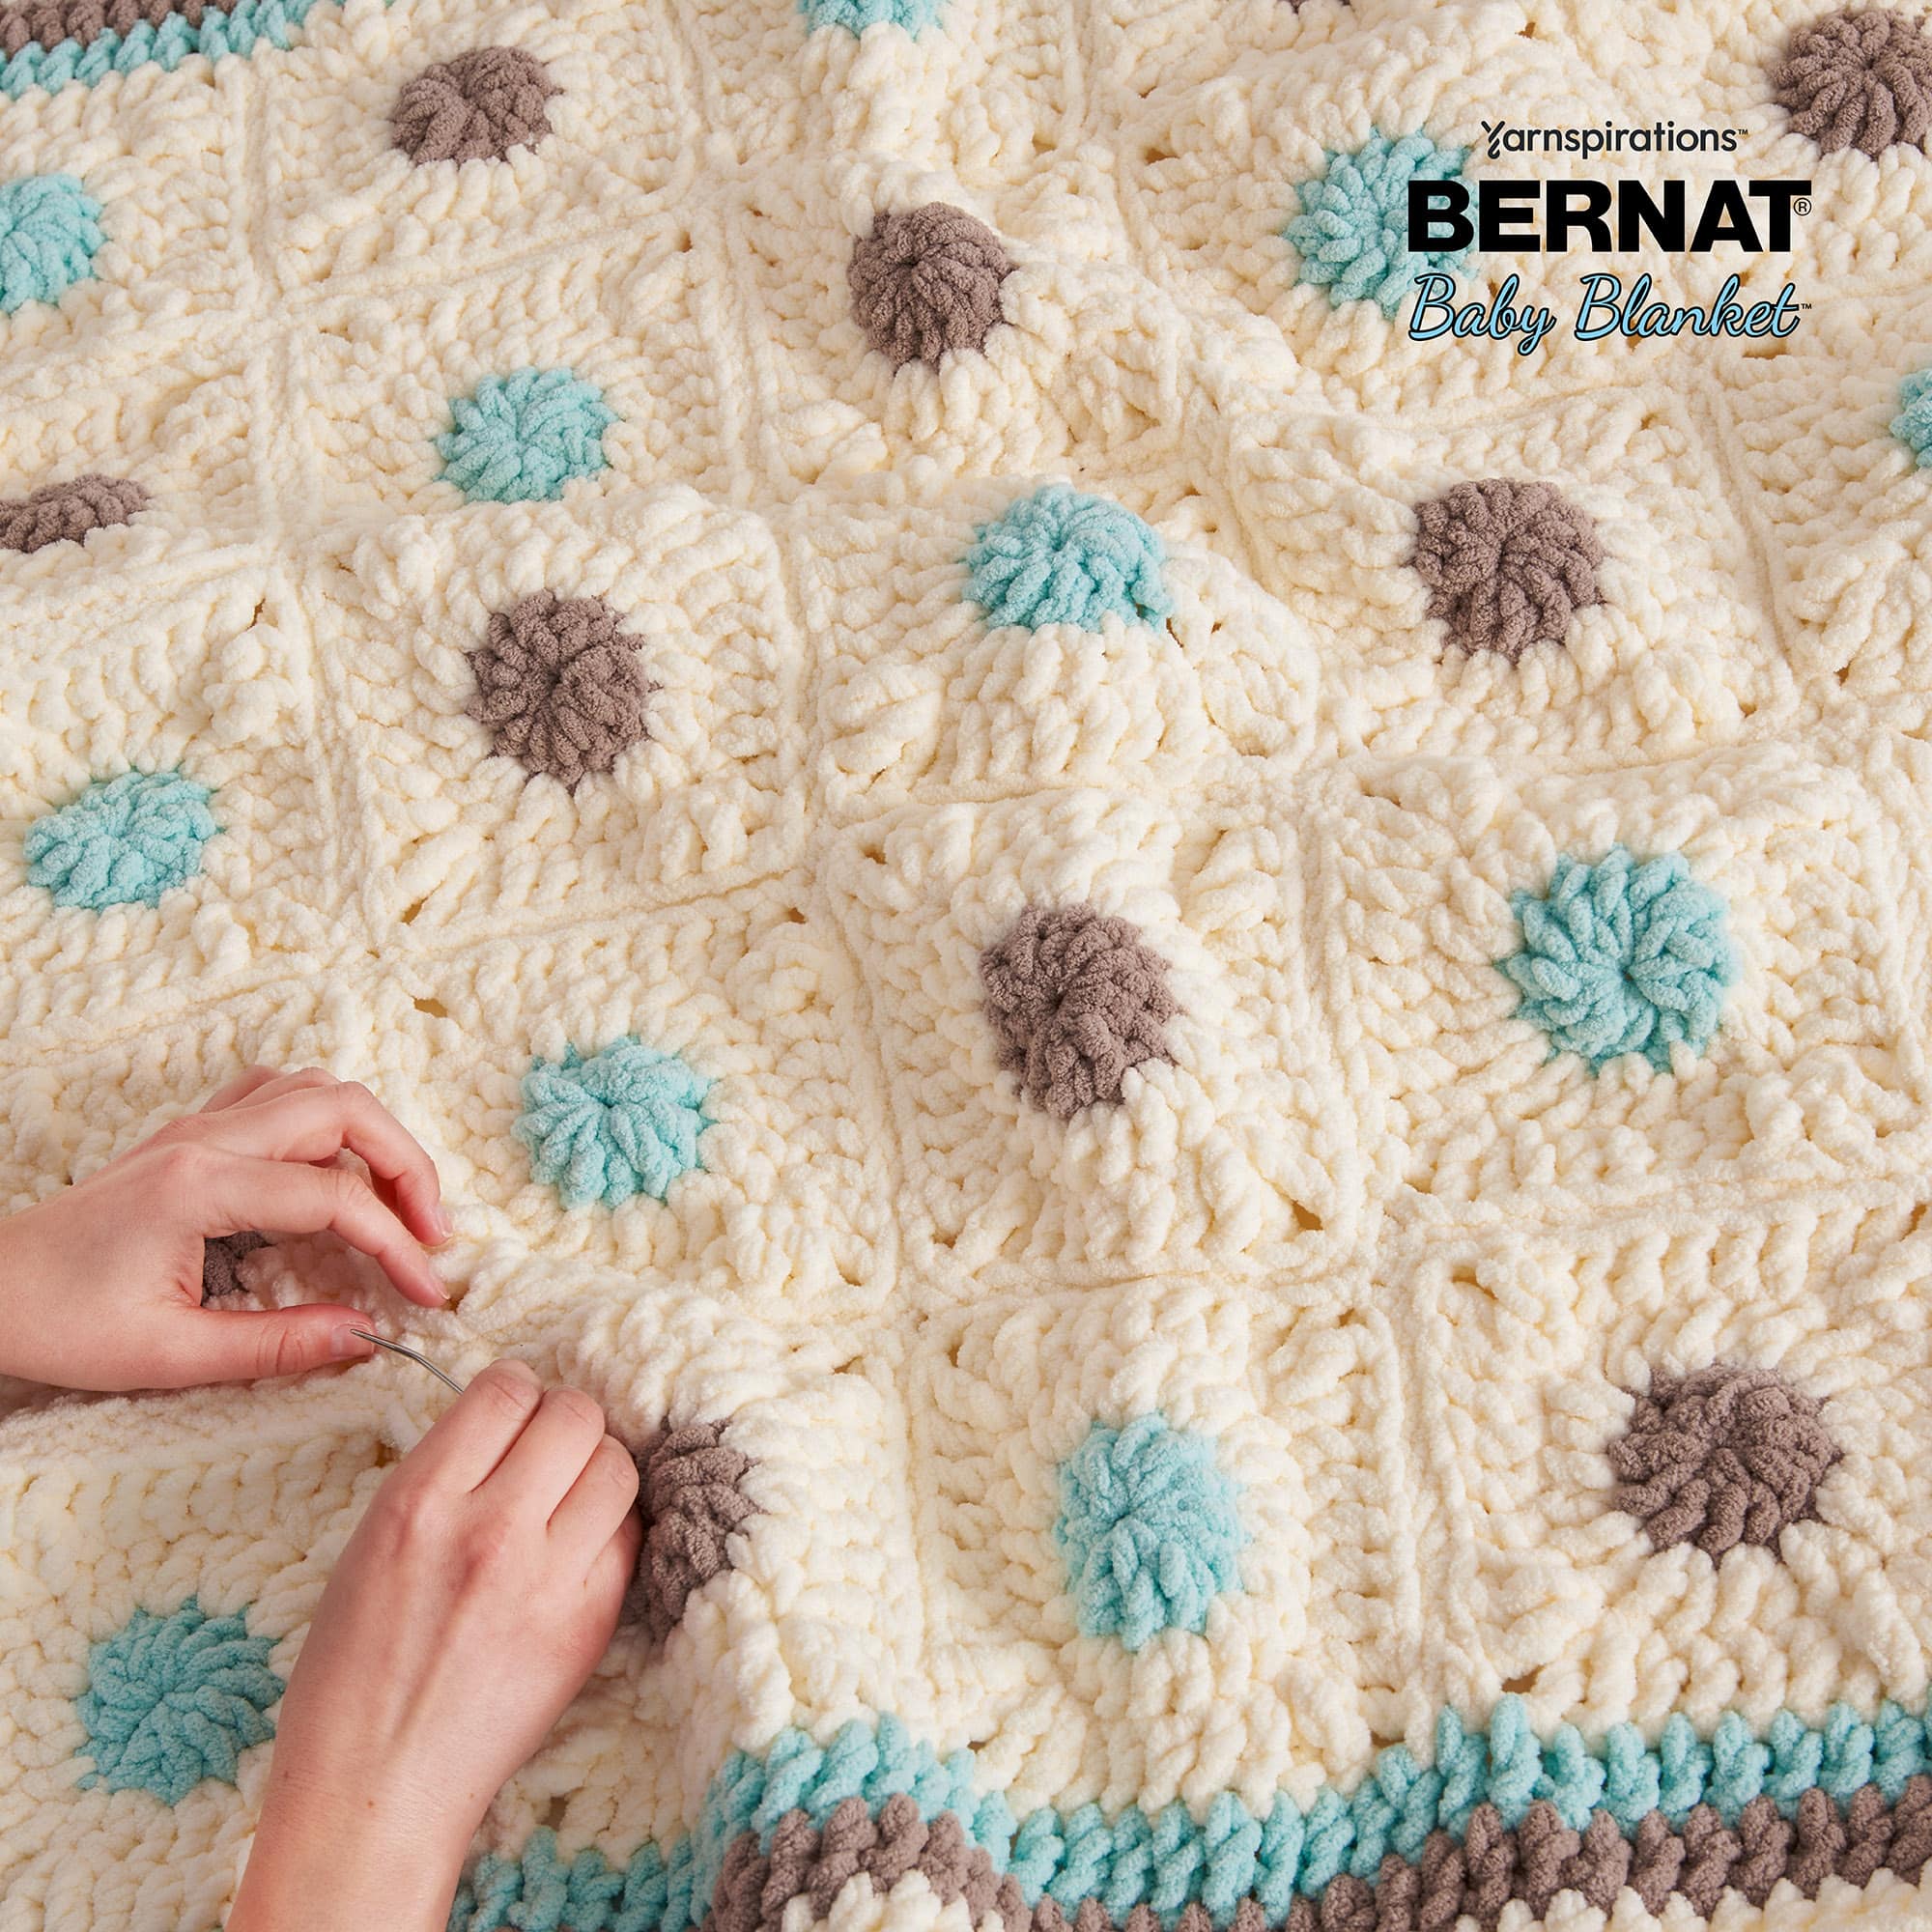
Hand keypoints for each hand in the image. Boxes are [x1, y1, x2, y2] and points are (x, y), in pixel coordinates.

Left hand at [0, 1066, 450, 1389]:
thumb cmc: (61, 1322)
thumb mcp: (169, 1355)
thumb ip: (276, 1346)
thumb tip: (364, 1338)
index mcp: (201, 1185)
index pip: (335, 1197)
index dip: (395, 1245)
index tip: (424, 1294)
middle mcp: (207, 1137)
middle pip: (345, 1108)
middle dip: (408, 1165)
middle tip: (432, 1229)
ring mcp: (199, 1125)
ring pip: (318, 1088)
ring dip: (374, 1136)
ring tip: (398, 1201)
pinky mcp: (192, 1132)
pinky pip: (279, 1093)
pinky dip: (327, 1120)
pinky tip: (335, 1169)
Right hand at [229, 1362, 642, 1931]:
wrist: (378, 1785)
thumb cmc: (353, 1671)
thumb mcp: (370, 1544)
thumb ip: (442, 1475)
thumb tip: (506, 1424)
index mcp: (419, 1501)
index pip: (505, 1389)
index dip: (515, 1395)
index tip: (511, 1416)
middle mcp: (490, 1529)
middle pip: (576, 1415)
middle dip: (564, 1423)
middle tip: (546, 1454)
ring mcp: (549, 1577)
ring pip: (617, 1466)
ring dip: (596, 1470)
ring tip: (567, 1500)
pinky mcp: (591, 1623)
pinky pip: (628, 1536)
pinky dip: (610, 1529)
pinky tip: (578, 1549)